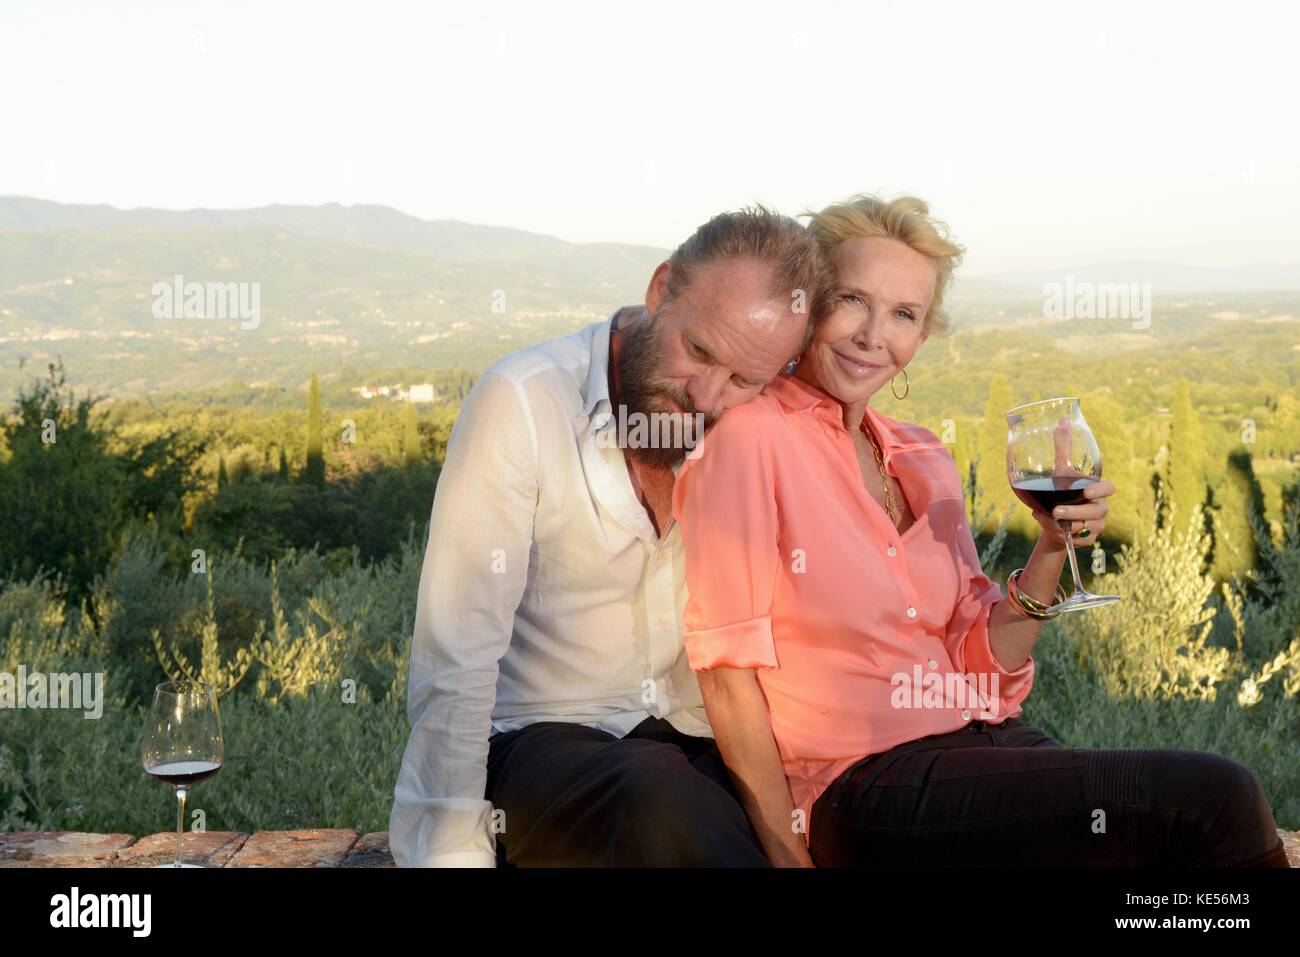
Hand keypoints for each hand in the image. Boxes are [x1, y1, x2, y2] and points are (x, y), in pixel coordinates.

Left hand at [1028, 416, 1112, 547]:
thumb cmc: (1059, 492)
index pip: (1110, 488)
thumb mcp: (1059, 472)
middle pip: (1097, 511)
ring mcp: (1097, 525)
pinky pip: (1080, 541)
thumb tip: (1063, 421)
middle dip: (1077, 511)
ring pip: (1087, 527)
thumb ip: (1062, 449)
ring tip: (1048, 518)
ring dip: (1066, 524)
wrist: (1052, 521)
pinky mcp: (1089, 540)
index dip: (1101, 490)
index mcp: (1096, 490)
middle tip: (1057, 510)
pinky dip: (1064, 536)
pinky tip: (1054, 530)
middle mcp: (1100, 507)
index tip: (1087, 491)